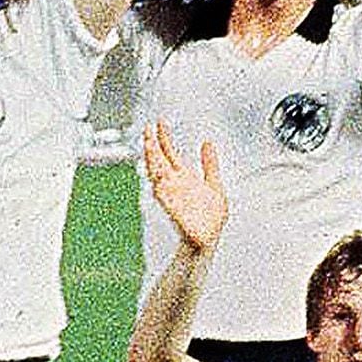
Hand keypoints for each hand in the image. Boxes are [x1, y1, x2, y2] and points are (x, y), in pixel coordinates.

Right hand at [143, 120, 226, 251]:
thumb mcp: (214, 184)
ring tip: (149, 146)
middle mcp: (175, 185)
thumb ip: (210, 164)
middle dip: (153, 145)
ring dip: (153, 161)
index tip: (158, 123)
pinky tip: (157, 178)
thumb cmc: (209, 218)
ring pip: (158, 175)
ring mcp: (172, 197)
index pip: (169, 154)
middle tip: (148, 129)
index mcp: (183, 178)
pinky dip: (160, 188)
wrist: (209, 239)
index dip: (163, 138)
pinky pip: (165, 198)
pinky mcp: (173, 210)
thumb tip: (207, 143)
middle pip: (159, 161)